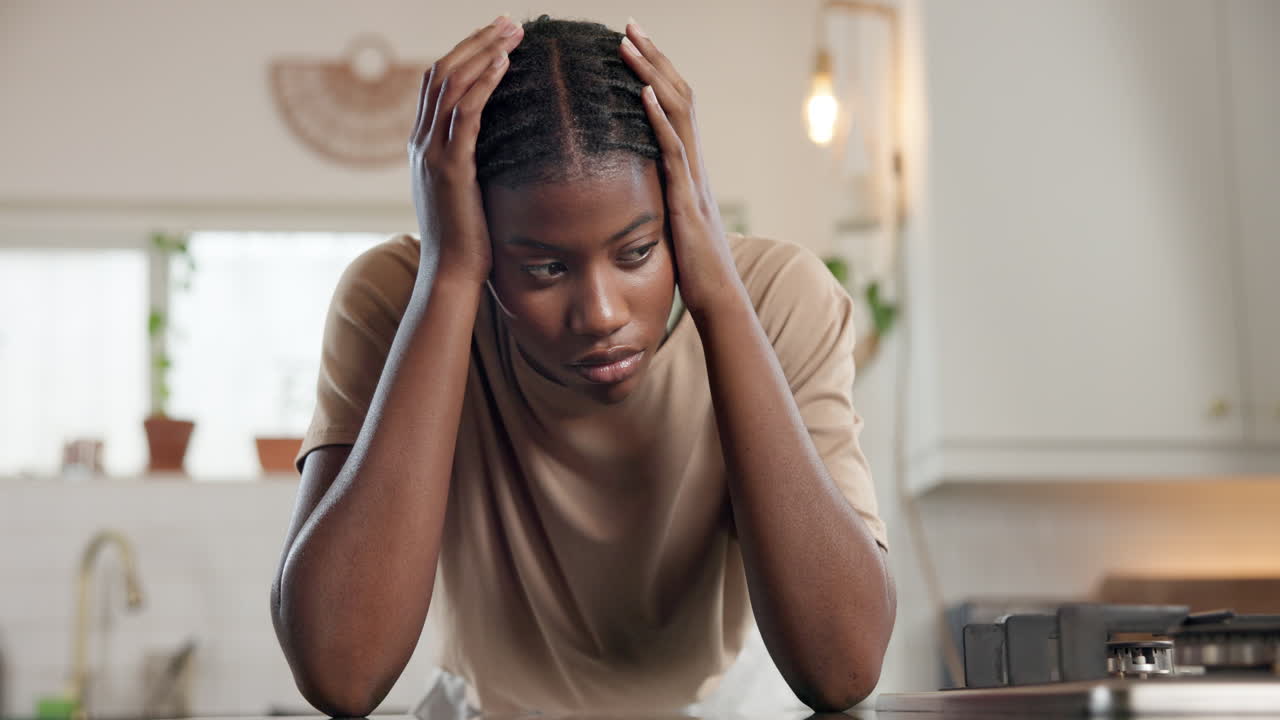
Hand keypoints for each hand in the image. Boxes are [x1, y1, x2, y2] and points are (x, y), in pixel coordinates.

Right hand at [409, 16, 524, 284]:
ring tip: (513, 32)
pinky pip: (465, 113)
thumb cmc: (466, 239)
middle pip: (443, 72)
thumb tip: (498, 147)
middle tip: (510, 22)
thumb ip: (470, 164)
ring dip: (484, 52)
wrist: (450, 274)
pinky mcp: (451, 168)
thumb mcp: (465, 193)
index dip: (465, 53)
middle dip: (477, 41)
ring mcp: (432, 154)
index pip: (438, 82)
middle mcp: (421, 142)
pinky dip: (484, 83)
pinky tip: (504, 64)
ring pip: (452, 85)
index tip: (496, 36)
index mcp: (423, 145)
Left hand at [619, 21, 743, 315]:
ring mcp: (694, 178)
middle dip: (653, 59)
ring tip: (628, 44)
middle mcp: (696, 164)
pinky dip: (657, 118)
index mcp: (689, 167)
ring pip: (677, 112)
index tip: (632, 46)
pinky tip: (640, 94)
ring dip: (651, 75)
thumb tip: (635, 188)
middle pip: (678, 96)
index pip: (675, 107)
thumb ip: (658, 199)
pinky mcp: (687, 198)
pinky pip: (673, 149)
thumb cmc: (695, 269)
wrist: (719, 298)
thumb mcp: (670, 223)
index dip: (655, 74)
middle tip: (628, 26)